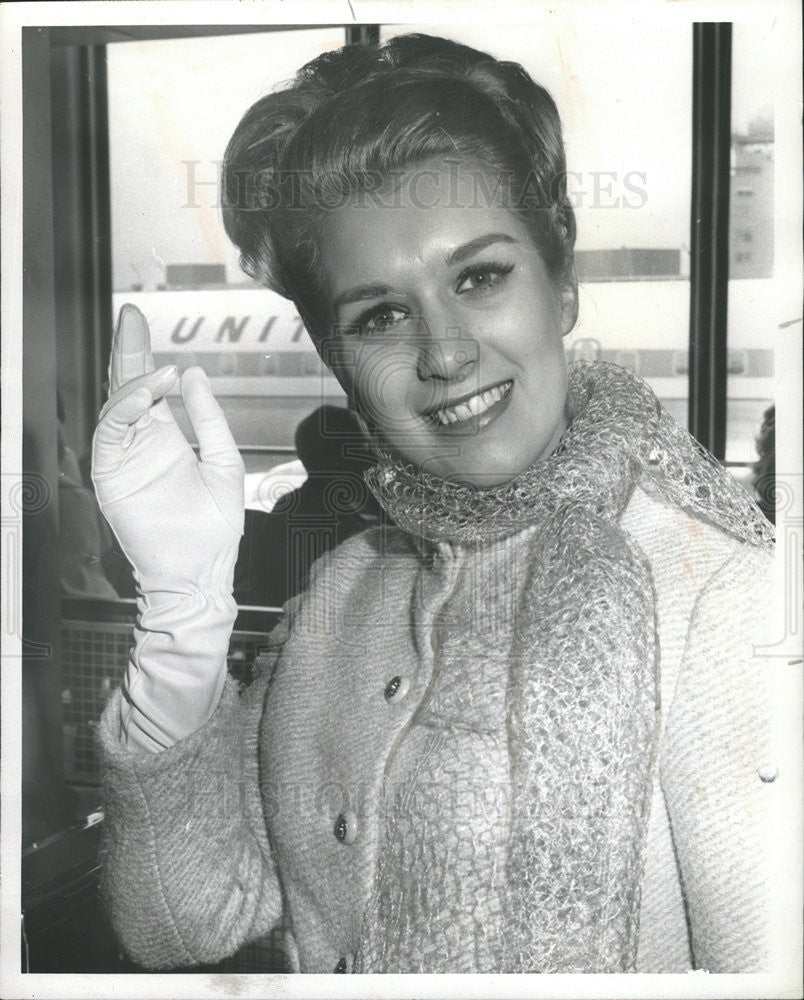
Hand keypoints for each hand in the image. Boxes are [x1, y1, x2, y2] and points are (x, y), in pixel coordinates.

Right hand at [92, 304, 244, 594]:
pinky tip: (144, 396)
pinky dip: (123, 411)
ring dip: (132, 383)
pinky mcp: (111, 477)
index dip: (142, 352)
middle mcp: (139, 443)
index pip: (148, 386)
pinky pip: (109, 435)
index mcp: (164, 437)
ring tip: (159, 370)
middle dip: (126, 350)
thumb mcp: (223, 461)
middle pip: (125, 386)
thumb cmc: (215, 525)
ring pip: (114, 407)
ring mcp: (123, 459)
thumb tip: (194, 373)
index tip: (139, 318)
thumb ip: (208, 418)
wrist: (203, 571)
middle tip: (130, 316)